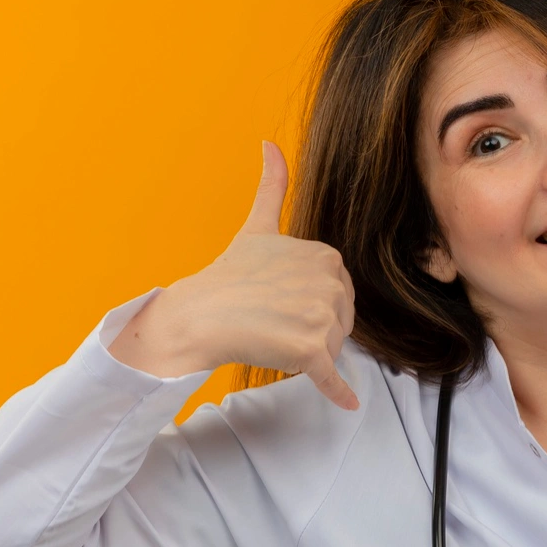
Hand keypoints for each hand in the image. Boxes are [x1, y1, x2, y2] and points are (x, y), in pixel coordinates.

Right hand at [108, 141, 359, 408]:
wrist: (198, 315)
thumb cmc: (228, 276)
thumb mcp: (258, 228)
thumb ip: (273, 186)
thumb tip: (269, 143)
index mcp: (327, 255)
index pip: (338, 297)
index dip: (311, 306)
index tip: (281, 302)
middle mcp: (331, 282)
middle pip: (340, 323)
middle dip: (313, 330)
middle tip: (273, 322)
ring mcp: (322, 316)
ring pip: (333, 350)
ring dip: (309, 354)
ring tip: (272, 338)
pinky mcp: (312, 350)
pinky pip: (333, 378)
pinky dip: (340, 393)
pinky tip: (348, 404)